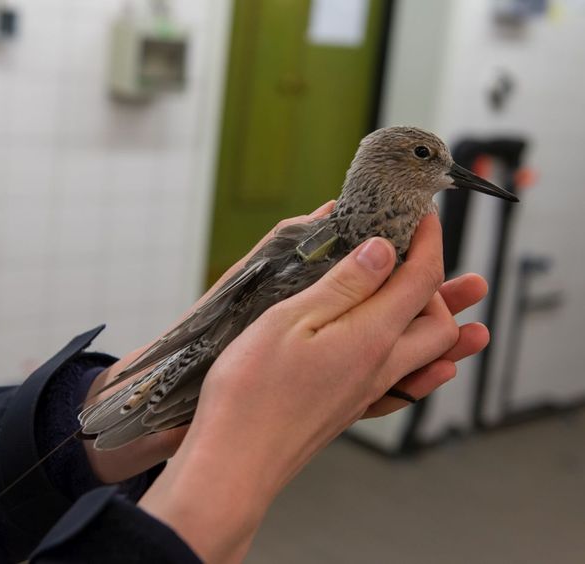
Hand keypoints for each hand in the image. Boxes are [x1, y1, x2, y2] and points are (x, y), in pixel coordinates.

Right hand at [138, 215, 485, 561]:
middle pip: (437, 323)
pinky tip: (424, 367)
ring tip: (464, 312)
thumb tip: (384, 251)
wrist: (236, 463)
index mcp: (369, 337)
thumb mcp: (290, 320)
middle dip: (438, 284)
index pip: (419, 281)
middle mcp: (380, 367)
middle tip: (417, 257)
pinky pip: (406, 387)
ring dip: (444, 326)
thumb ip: (343, 286)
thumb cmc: (251, 391)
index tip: (425, 217)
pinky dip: (425, 367)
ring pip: (428, 356)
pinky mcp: (350, 410)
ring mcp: (366, 393)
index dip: (428, 243)